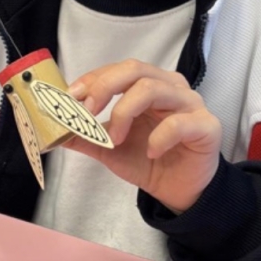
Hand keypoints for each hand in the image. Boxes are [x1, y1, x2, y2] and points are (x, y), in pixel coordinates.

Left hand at [67, 60, 221, 214]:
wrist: (179, 191)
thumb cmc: (149, 161)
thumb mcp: (110, 148)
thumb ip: (86, 136)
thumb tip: (55, 131)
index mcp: (149, 84)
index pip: (118, 69)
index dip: (93, 79)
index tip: (70, 97)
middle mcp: (171, 87)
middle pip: (135, 69)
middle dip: (104, 87)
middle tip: (86, 111)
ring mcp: (191, 104)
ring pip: (153, 89)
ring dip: (125, 112)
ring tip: (116, 139)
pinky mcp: (206, 126)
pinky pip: (179, 122)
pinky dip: (158, 137)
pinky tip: (151, 152)